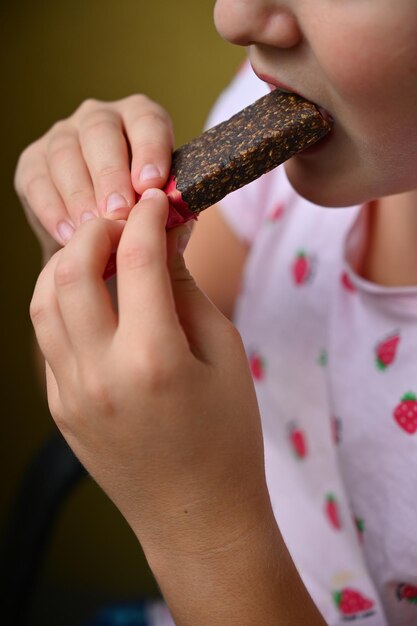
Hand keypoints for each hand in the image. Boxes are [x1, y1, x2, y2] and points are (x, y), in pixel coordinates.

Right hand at [15, 95, 173, 258]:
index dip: (150, 150)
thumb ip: (169, 212)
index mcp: (140, 119)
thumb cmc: (139, 216)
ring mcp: (63, 136)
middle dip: (110, 174)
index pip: (147, 121)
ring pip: (66, 155)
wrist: (97, 234)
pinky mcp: (33, 161)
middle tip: (119, 211)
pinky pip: (38, 181)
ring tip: (93, 228)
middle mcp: (99, 118)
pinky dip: (52, 211)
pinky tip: (69, 235)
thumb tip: (172, 223)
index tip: (151, 184)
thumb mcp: (160, 210)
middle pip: (100, 133)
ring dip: (80, 195)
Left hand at [30, 188, 268, 554]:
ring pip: (45, 301)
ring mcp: (70, 394)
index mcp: (154, 359)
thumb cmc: (228, 436)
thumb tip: (167, 238)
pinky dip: (66, 304)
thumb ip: (187, 290)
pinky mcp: (60, 407)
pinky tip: (96, 301)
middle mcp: (100, 374)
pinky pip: (50, 338)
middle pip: (71, 270)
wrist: (198, 515)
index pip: (137, 258)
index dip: (148, 217)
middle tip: (124, 221)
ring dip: (69, 263)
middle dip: (96, 229)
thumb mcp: (224, 354)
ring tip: (102, 254)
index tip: (158, 201)